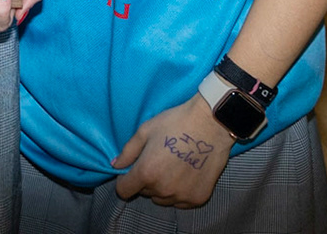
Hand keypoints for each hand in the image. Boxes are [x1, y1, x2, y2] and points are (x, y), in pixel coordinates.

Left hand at [111, 96, 233, 207]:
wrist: (211, 124)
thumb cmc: (175, 123)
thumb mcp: (145, 131)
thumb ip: (128, 151)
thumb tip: (115, 166)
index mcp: (146, 173)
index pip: (124, 190)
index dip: (124, 180)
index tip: (132, 171)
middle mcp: (162, 189)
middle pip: (144, 192)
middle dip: (146, 180)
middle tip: (158, 161)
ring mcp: (181, 196)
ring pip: (162, 199)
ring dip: (162, 188)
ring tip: (172, 168)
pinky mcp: (198, 198)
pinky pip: (180, 202)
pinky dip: (179, 192)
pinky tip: (186, 174)